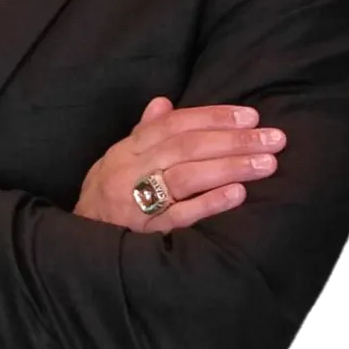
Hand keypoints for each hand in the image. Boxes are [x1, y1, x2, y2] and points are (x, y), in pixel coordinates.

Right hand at [73, 97, 285, 232]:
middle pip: (185, 147)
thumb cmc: (103, 199)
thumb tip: (164, 102)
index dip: (212, 116)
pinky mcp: (144, 232)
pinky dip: (210, 202)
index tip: (249, 115)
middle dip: (232, 139)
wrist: (75, 246)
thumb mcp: (115, 160)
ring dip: (229, 167)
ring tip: (266, 163)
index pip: (173, 124)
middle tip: (272, 138)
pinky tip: (238, 194)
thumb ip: (143, 132)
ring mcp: (136, 201)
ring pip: (185, 176)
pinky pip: (179, 215)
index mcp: (126, 150)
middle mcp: (130, 170)